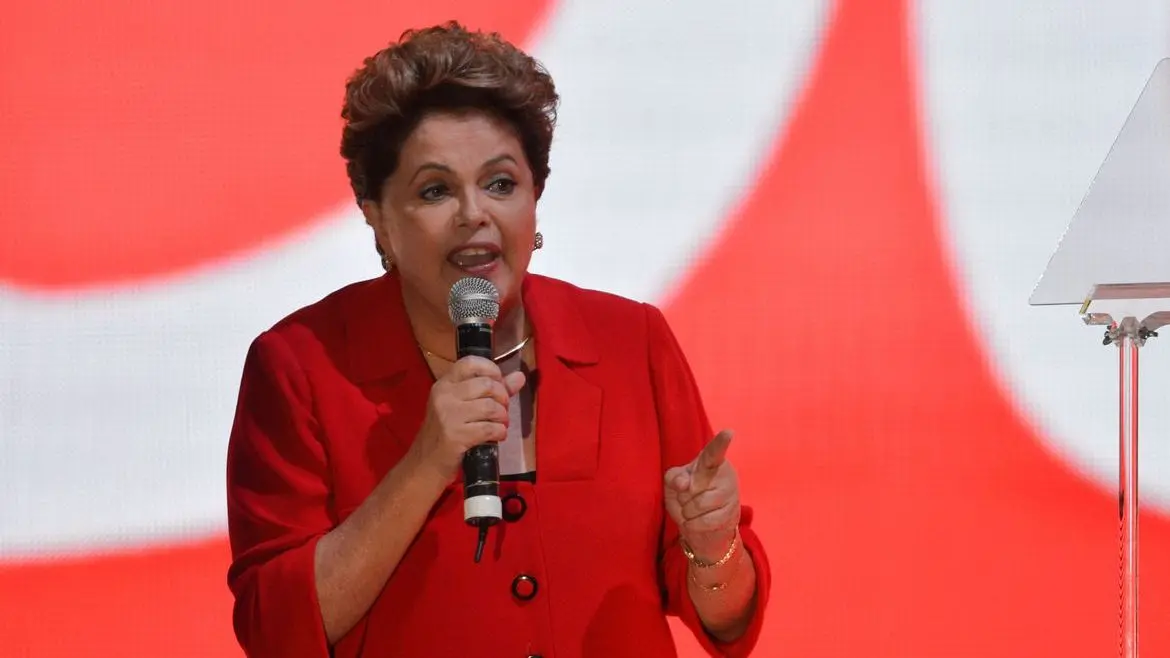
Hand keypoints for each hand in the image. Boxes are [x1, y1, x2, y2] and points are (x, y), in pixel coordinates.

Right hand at [409, 356, 525, 481]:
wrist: (425, 464)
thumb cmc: (446, 433)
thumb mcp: (463, 407)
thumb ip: (492, 390)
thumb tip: (519, 376)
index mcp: (444, 384)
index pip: (470, 362)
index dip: (491, 369)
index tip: (499, 383)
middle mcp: (444, 395)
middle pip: (486, 384)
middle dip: (503, 398)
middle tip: (501, 410)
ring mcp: (448, 415)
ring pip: (490, 406)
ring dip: (502, 417)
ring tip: (500, 424)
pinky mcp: (455, 436)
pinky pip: (489, 428)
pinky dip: (500, 432)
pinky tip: (497, 436)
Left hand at [664, 430, 740, 559]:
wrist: (702, 524)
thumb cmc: (687, 494)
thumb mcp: (675, 482)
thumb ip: (674, 477)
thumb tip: (684, 484)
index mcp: (710, 461)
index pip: (714, 452)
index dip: (721, 442)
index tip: (729, 432)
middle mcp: (725, 474)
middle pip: (693, 487)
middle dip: (683, 497)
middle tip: (689, 497)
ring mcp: (730, 494)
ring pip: (698, 505)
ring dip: (687, 512)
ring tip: (692, 510)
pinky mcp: (732, 513)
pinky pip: (705, 521)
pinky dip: (693, 524)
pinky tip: (694, 522)